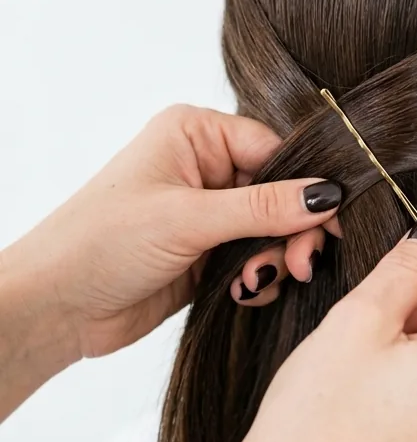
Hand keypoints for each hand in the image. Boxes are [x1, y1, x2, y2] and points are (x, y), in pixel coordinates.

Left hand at [2, 105, 341, 361]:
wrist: (56, 307)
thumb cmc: (101, 243)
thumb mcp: (189, 219)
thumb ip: (264, 207)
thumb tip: (328, 195)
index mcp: (195, 134)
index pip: (276, 148)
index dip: (308, 184)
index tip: (334, 218)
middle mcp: (204, 167)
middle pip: (282, 191)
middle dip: (295, 230)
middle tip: (303, 264)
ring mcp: (207, 213)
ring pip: (273, 230)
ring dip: (276, 259)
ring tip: (257, 282)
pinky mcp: (207, 255)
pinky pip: (257, 259)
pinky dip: (258, 278)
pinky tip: (240, 293)